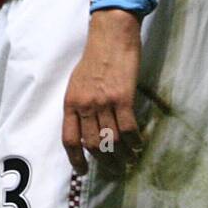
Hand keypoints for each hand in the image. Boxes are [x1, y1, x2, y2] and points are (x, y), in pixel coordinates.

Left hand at [62, 9, 144, 175]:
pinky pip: (129, 129)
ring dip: (122, 156)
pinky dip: (134, 141)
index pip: (69, 139)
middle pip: (93, 145)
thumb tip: (84, 130)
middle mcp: (85, 105)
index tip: (83, 171)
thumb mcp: (77, 83)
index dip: (76, 159)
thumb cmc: (94, 58)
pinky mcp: (123, 98)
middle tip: (114, 169)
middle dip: (104, 162)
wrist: (111, 36)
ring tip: (128, 161)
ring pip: (112, 140)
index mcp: (71, 102)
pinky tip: (138, 145)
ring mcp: (104, 102)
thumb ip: (79, 106)